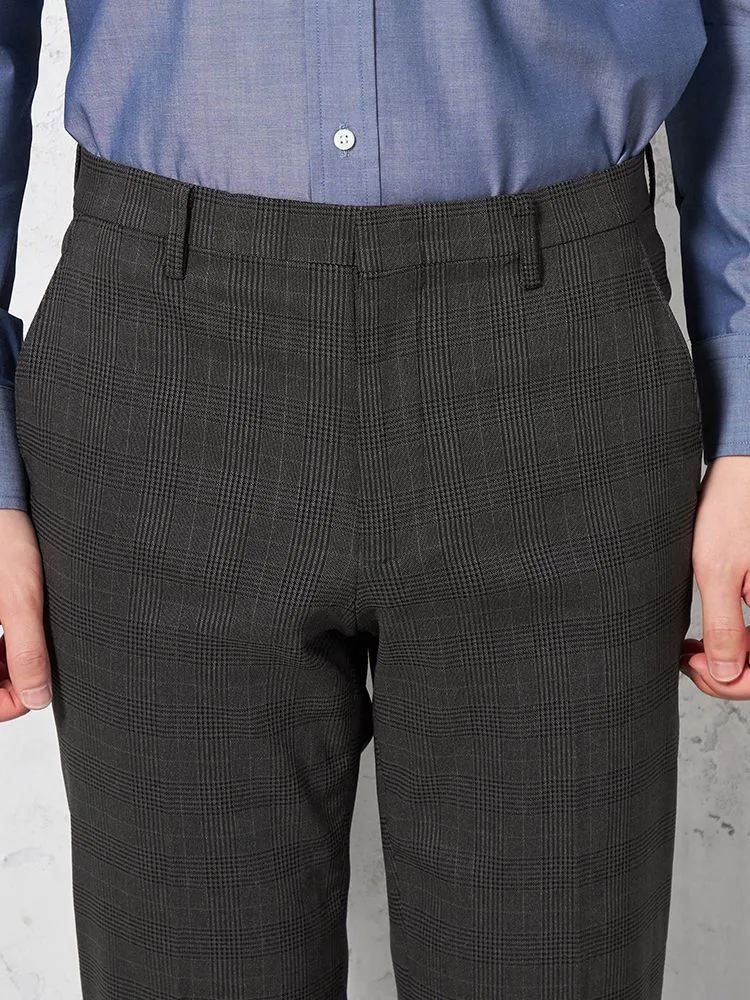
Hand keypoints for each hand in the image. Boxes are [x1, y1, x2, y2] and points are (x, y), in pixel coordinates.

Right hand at [0, 508, 52, 719]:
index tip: (37, 691)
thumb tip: (36, 697)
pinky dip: (2, 647)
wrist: (1, 502)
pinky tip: (20, 631)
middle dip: (10, 683)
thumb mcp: (21, 600)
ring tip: (32, 643)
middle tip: (41, 667)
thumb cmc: (4, 540)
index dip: (8, 703)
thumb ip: (27, 651)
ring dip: (6, 665)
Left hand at [680, 455, 749, 697]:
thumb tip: (723, 674)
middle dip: (725, 675)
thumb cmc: (734, 508)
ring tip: (694, 649)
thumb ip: (724, 627)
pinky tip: (710, 636)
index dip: (728, 684)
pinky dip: (738, 643)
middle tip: (688, 659)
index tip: (693, 667)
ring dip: (731, 662)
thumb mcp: (716, 569)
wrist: (745, 469)